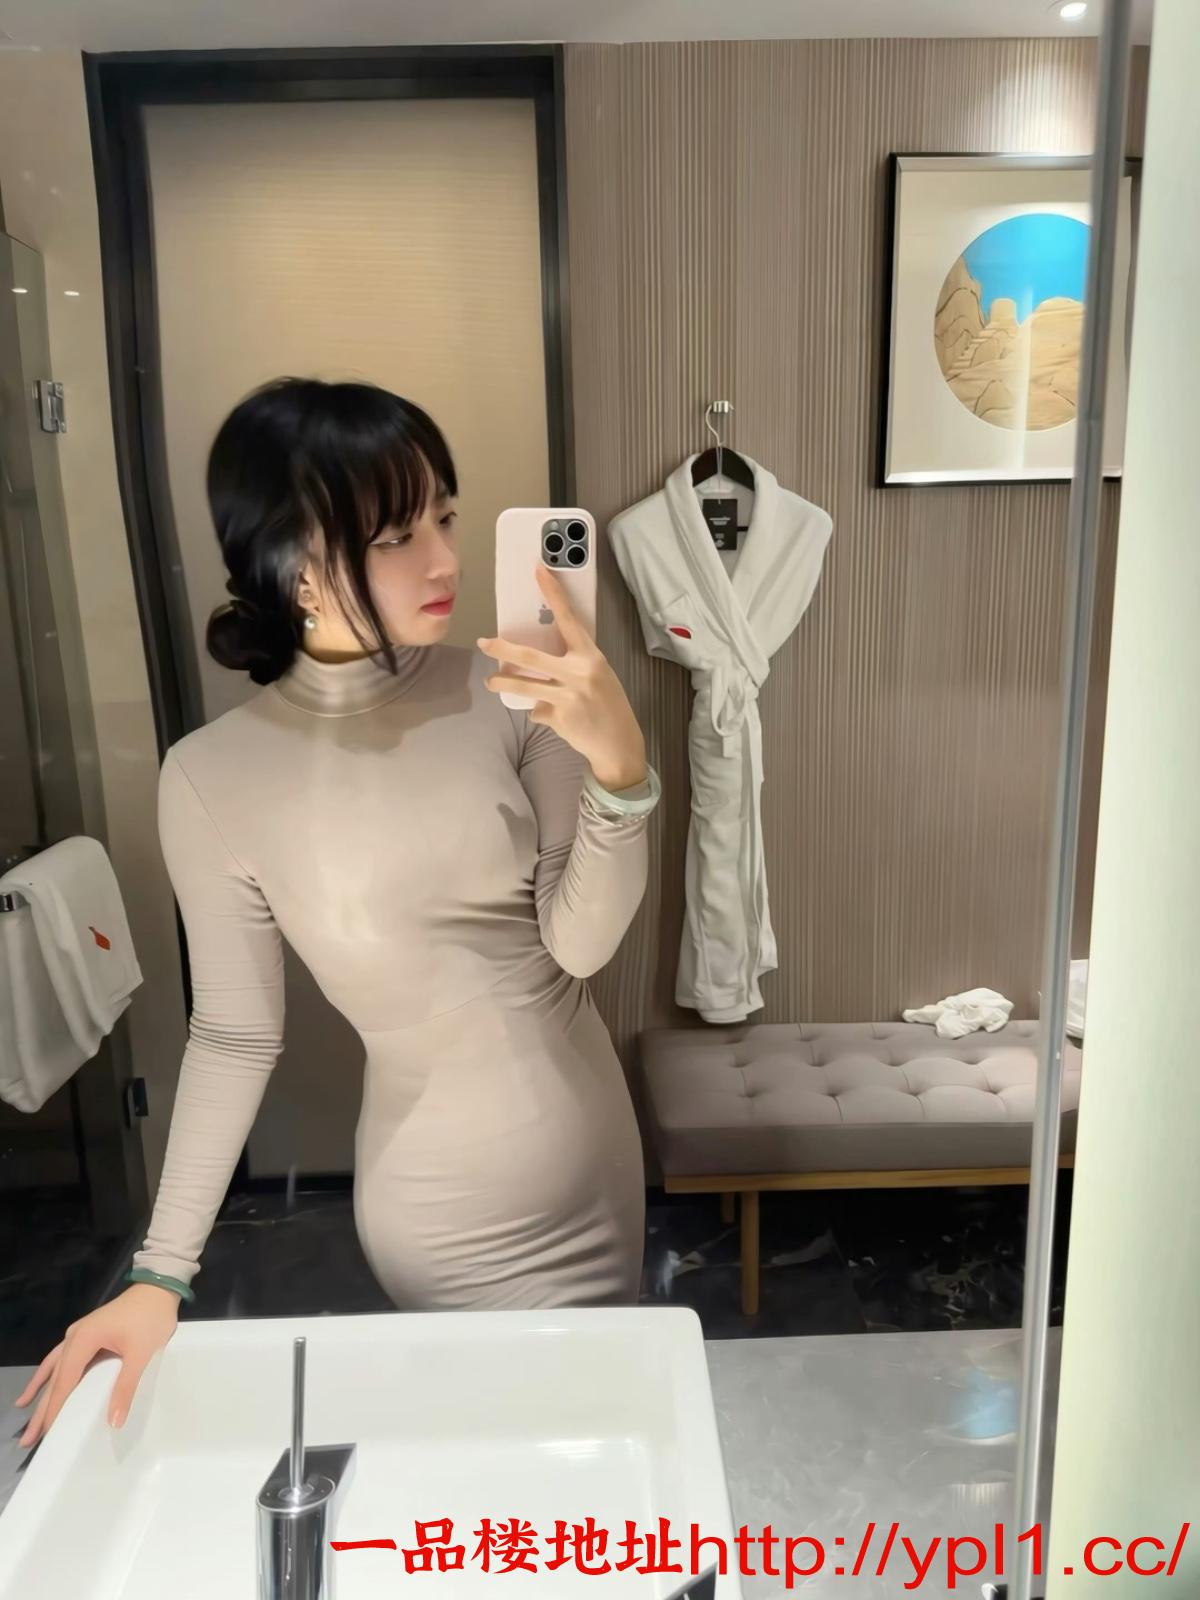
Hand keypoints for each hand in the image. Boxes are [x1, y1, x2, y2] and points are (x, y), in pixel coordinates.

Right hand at [15, 1283, 180, 1446]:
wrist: (159, 1287)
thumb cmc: (151, 1318)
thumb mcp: (142, 1353)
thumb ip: (126, 1387)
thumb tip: (114, 1421)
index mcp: (84, 1340)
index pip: (65, 1381)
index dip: (55, 1408)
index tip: (46, 1434)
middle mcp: (74, 1336)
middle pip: (55, 1377)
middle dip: (41, 1408)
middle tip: (27, 1440)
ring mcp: (78, 1333)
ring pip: (54, 1368)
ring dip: (41, 1391)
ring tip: (25, 1414)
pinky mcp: (86, 1333)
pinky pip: (61, 1356)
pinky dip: (48, 1372)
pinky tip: (40, 1383)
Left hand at [479, 566, 647, 791]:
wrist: (619, 744)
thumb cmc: (607, 704)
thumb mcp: (597, 675)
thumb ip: (572, 663)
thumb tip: (537, 659)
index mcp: (590, 656)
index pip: (568, 618)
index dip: (553, 593)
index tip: (538, 570)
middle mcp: (579, 673)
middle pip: (531, 656)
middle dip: (503, 648)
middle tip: (484, 642)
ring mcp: (568, 696)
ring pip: (524, 685)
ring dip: (502, 682)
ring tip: (491, 682)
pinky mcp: (559, 717)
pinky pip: (537, 710)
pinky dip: (540, 712)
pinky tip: (555, 717)